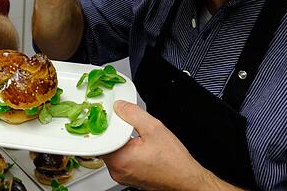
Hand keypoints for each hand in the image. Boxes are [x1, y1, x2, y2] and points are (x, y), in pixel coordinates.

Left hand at [101, 101, 231, 190]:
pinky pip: (121, 159)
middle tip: (129, 126)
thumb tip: (120, 106)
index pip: (100, 137)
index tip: (114, 117)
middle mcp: (117, 170)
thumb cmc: (174, 162)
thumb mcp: (154, 128)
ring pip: (113, 151)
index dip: (107, 124)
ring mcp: (121, 175)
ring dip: (122, 141)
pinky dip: (127, 151)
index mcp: (120, 159)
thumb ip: (133, 113)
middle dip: (116, 132)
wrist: (185, 180)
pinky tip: (140, 147)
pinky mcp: (127, 177)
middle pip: (106, 143)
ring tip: (139, 138)